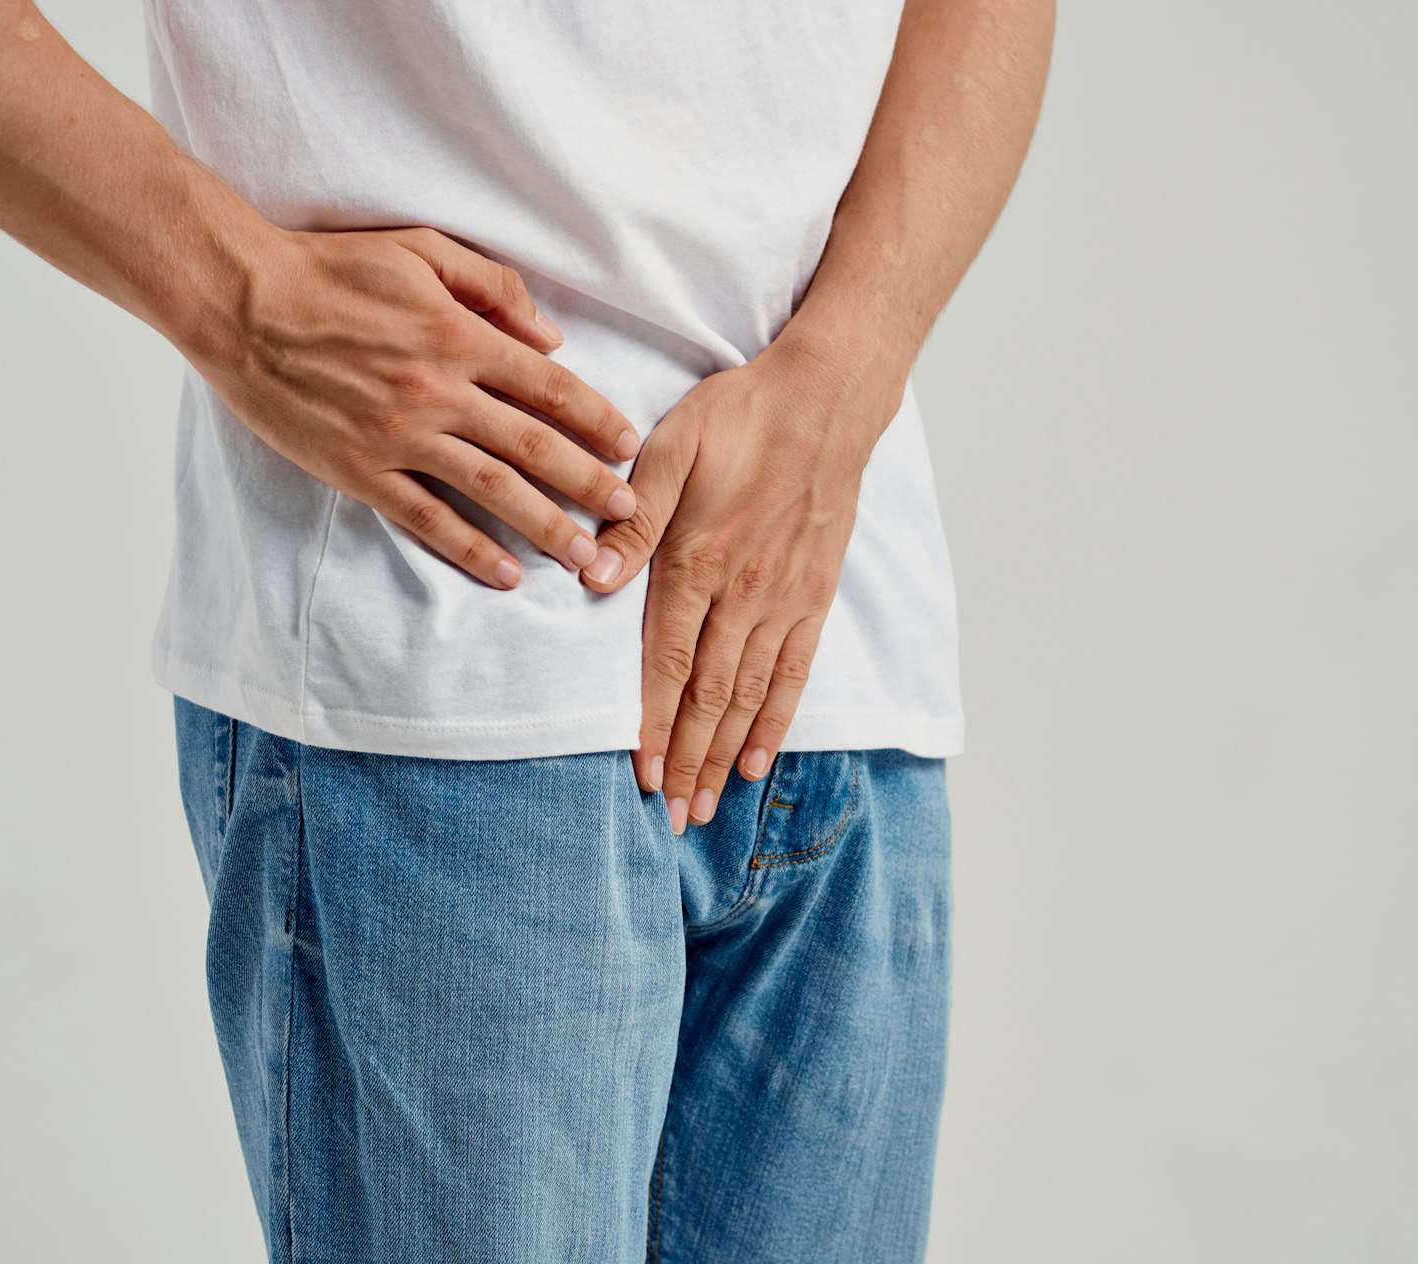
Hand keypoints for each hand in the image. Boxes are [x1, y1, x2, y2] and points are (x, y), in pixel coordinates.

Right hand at [186, 226, 640, 586]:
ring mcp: (400, 435)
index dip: (598, 420)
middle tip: (629, 515)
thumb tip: (552, 337)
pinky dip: (470, 548)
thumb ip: (493, 287)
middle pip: (535, 446)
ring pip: (492, 489)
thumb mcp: (420, 251)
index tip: (630, 448)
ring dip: (546, 526)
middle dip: (590, 484)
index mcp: (460, 336)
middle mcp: (440, 391)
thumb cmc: (330, 268)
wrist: (238, 300)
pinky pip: (426, 517)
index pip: (550, 387)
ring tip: (585, 557)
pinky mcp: (360, 469)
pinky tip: (505, 573)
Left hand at [581, 336, 900, 832]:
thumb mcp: (671, 448)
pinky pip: (794, 672)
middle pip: (710, 695)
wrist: (827, 400)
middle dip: (687, 760)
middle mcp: (744, 593)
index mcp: (698, 559)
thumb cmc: (741, 415)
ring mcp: (784, 600)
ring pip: (750, 694)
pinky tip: (760, 760)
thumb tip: (591, 577)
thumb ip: (632, 518)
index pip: (668, 661)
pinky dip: (776, 720)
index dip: (652, 722)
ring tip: (707, 803)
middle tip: (671, 816)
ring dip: (726, 754)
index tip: (638, 774)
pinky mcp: (815, 596)